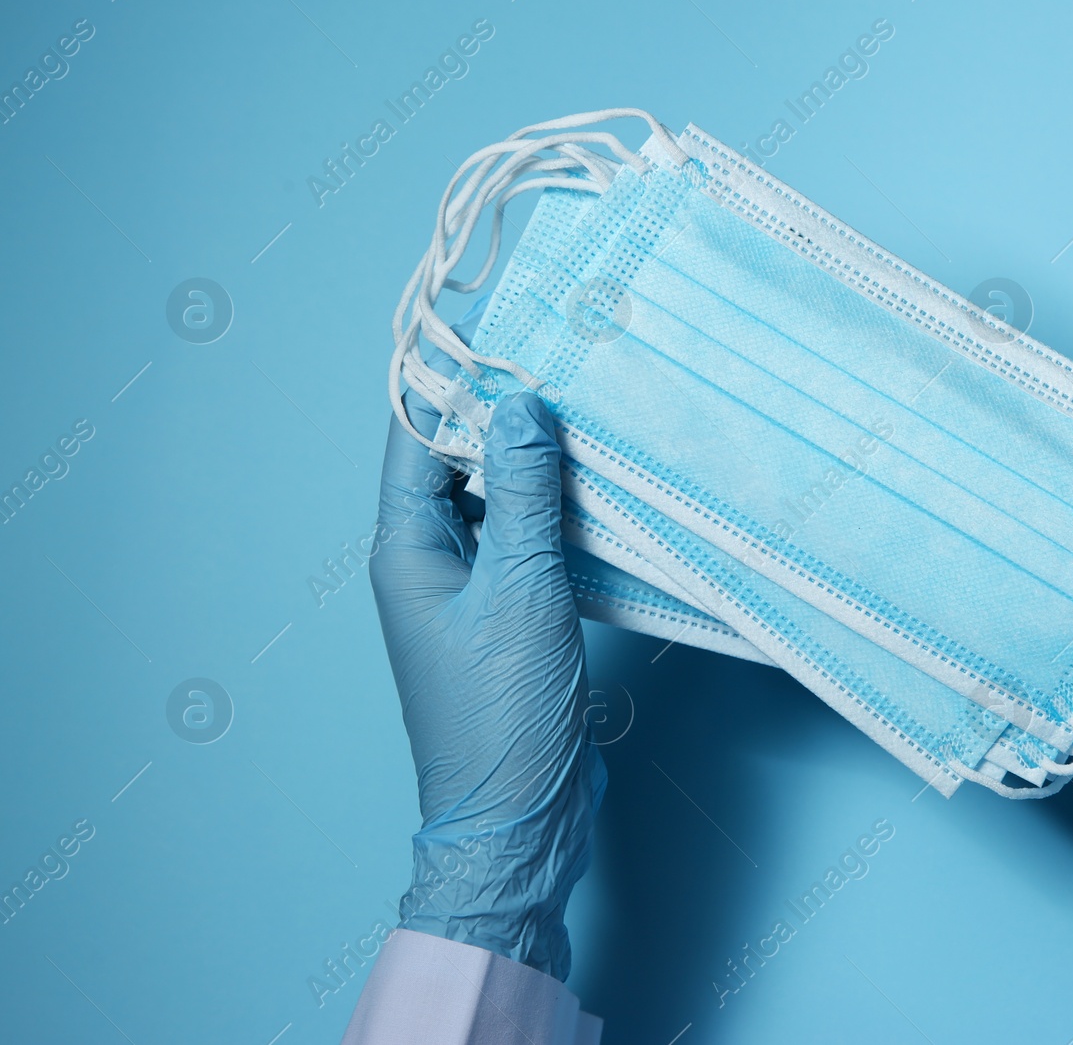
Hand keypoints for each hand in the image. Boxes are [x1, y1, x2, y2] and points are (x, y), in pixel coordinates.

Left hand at [370, 375, 601, 976]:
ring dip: (535, 458)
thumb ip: (524, 495)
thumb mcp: (521, 592)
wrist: (518, 816)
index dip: (449, 375)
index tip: (494, 320)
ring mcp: (470, 588)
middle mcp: (429, 559)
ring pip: (497, 497)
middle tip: (556, 352)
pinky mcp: (510, 612)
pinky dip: (558, 507)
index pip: (414, 436)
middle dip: (501, 408)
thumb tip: (520, 405)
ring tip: (585, 404)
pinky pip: (528, 537)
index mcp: (407, 549)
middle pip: (456, 458)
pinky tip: (601, 486)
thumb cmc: (504, 714)